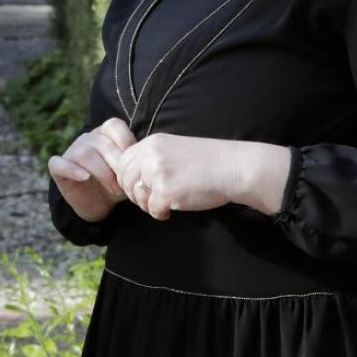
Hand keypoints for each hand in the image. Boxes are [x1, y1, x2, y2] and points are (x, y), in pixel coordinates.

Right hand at [47, 114, 134, 223]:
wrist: (98, 205)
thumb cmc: (115, 184)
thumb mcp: (128, 172)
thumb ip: (133, 161)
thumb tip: (143, 158)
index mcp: (105, 134)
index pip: (114, 125)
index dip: (126, 141)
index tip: (134, 160)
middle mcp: (87, 139)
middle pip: (102, 143)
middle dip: (116, 164)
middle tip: (125, 182)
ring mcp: (71, 152)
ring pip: (84, 154)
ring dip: (102, 172)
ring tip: (113, 187)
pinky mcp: (58, 168)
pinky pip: (60, 164)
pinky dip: (72, 170)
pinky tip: (84, 177)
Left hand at [113, 133, 291, 220]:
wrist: (234, 168)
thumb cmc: (209, 162)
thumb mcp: (175, 150)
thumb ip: (153, 158)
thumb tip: (134, 178)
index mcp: (152, 143)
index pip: (122, 162)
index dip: (127, 178)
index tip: (140, 187)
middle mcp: (150, 155)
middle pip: (125, 179)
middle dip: (134, 193)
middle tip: (151, 199)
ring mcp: (157, 173)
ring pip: (137, 196)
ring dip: (147, 204)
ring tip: (164, 203)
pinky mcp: (165, 192)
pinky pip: (152, 209)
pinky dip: (161, 213)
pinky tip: (173, 209)